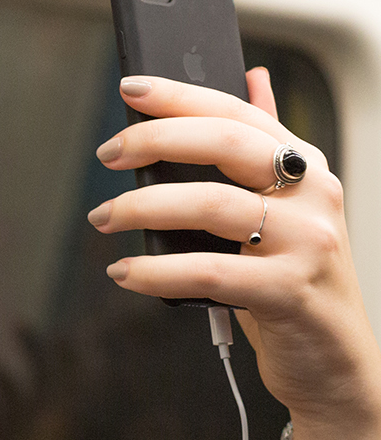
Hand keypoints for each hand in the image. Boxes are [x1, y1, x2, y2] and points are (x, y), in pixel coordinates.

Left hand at [90, 71, 380, 439]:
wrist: (335, 364)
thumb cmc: (292, 281)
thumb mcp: (286, 208)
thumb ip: (265, 146)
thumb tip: (253, 76)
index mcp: (306, 168)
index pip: (240, 113)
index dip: (183, 95)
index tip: (130, 89)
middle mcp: (313, 197)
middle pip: (227, 145)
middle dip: (157, 141)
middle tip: (107, 155)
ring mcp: (307, 244)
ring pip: (212, 205)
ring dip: (143, 208)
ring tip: (103, 219)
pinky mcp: (289, 293)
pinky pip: (209, 272)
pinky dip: (157, 271)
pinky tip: (125, 273)